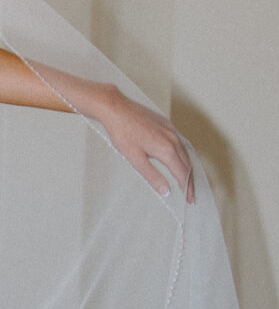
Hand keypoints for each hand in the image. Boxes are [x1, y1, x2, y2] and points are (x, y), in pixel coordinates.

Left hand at [97, 85, 194, 202]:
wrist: (116, 109)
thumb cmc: (122, 132)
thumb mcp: (135, 159)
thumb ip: (152, 175)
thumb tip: (166, 191)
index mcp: (166, 149)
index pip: (182, 173)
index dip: (187, 188)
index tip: (189, 199)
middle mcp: (173, 139)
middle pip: (187, 164)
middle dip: (190, 181)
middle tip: (190, 195)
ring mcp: (171, 130)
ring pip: (185, 152)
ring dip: (187, 168)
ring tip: (187, 180)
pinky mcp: (166, 124)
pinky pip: (179, 142)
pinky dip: (182, 154)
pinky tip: (178, 158)